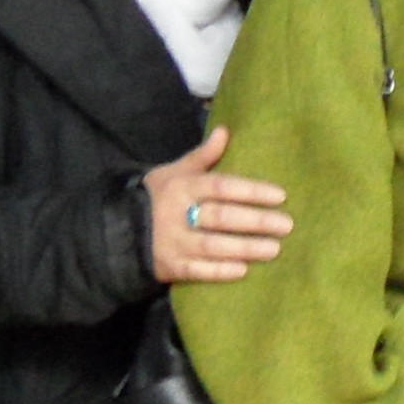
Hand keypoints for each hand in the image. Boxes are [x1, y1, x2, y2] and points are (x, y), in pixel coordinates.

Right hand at [144, 127, 291, 283]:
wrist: (116, 229)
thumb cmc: (156, 197)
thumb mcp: (174, 172)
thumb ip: (202, 156)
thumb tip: (225, 131)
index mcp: (181, 187)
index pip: (221, 187)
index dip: (251, 191)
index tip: (280, 196)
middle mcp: (176, 214)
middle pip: (220, 217)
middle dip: (255, 222)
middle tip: (286, 225)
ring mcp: (171, 242)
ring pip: (212, 246)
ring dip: (245, 248)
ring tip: (275, 249)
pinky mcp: (168, 266)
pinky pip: (196, 271)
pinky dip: (219, 272)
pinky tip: (243, 270)